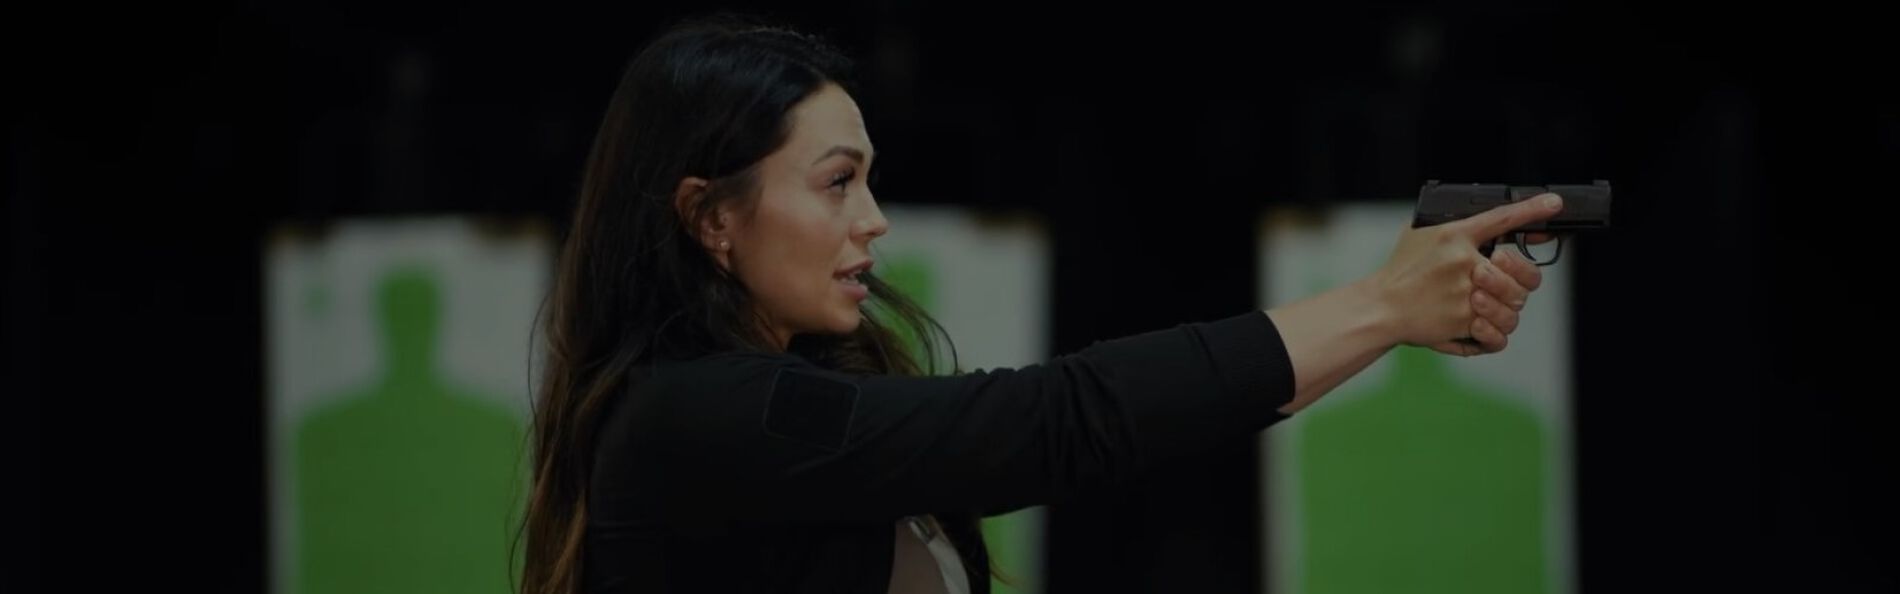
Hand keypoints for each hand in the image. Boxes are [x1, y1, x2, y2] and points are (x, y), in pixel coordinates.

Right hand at [1365, 193, 1562, 354]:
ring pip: (1515, 306)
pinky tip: (1482, 327)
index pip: (1501, 218)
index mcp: (1454, 236)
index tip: (1554, 203)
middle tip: (1505, 282)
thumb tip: (1495, 225)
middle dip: (1521, 280)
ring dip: (1506, 308)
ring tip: (1487, 306)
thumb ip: (1457, 226)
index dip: (1533, 209)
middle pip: (1523, 274)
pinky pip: (1499, 334)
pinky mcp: (1462, 324)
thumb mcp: (1421, 234)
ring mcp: (1465, 297)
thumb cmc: (1401, 270)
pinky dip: (1494, 334)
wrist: (1380, 307)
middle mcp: (1465, 265)